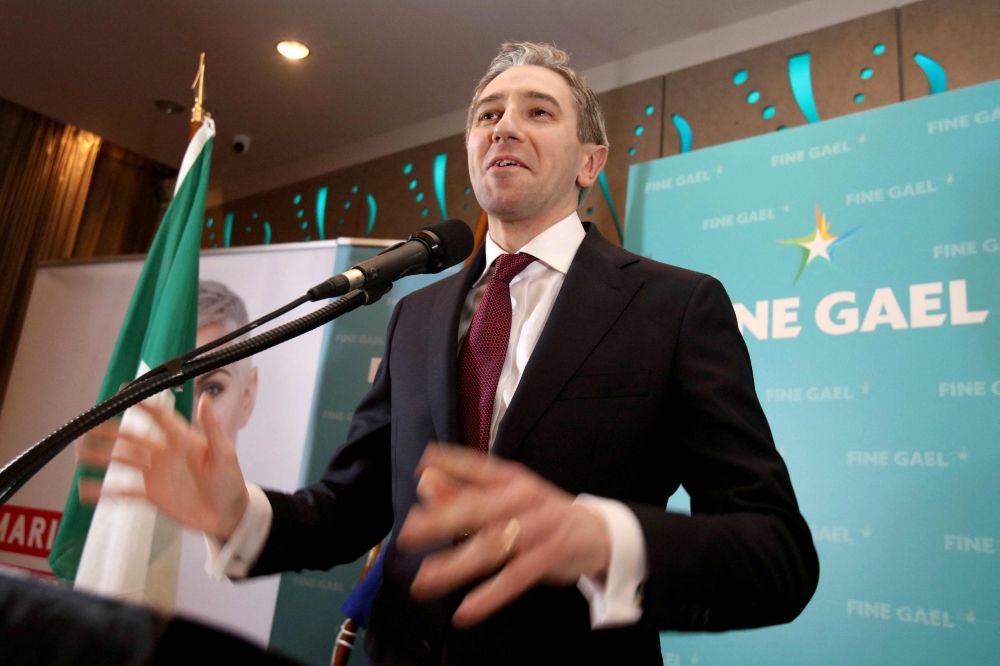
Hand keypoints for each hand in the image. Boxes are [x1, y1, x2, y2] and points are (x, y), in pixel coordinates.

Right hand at [84, 393, 249, 539]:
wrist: (228, 515)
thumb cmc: (231, 482)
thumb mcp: (224, 454)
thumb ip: (211, 427)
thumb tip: (205, 397)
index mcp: (183, 439)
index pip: (159, 417)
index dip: (143, 404)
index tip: (123, 394)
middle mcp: (164, 453)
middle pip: (133, 437)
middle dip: (110, 432)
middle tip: (88, 428)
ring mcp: (156, 473)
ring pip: (123, 461)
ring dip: (101, 457)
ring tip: (79, 453)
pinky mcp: (152, 494)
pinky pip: (124, 490)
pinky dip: (105, 491)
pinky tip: (85, 491)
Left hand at [397, 443, 610, 627]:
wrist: (598, 533)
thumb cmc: (540, 513)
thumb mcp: (507, 496)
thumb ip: (464, 489)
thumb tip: (425, 480)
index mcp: (510, 478)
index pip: (478, 466)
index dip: (451, 462)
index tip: (423, 463)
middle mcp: (522, 498)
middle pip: (477, 508)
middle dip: (440, 521)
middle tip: (407, 534)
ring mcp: (537, 527)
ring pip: (491, 547)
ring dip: (454, 566)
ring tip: (423, 582)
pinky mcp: (548, 557)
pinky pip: (514, 578)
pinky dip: (489, 597)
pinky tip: (465, 611)